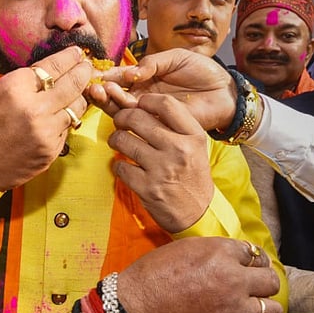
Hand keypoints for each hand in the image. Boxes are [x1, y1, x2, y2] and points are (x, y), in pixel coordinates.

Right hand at [0, 46, 91, 190]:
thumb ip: (27, 81)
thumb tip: (56, 68)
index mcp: (16, 87)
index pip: (55, 65)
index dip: (71, 56)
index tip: (78, 53)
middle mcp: (34, 108)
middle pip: (73, 83)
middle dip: (84, 71)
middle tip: (87, 66)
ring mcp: (46, 131)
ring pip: (77, 107)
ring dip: (79, 97)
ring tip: (78, 90)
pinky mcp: (51, 150)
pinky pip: (68, 129)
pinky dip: (66, 121)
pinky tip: (60, 117)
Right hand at [88, 48, 236, 130]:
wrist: (224, 90)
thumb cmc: (203, 70)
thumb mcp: (176, 57)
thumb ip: (153, 63)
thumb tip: (131, 73)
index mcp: (145, 77)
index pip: (120, 78)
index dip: (107, 76)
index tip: (95, 74)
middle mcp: (144, 95)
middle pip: (116, 96)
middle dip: (104, 91)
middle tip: (95, 87)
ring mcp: (151, 111)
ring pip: (123, 110)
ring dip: (111, 102)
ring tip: (104, 93)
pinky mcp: (161, 125)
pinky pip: (141, 123)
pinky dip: (128, 115)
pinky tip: (123, 105)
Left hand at [108, 94, 215, 232]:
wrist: (197, 212)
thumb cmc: (192, 174)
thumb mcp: (195, 145)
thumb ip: (175, 125)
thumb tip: (141, 106)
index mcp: (193, 135)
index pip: (166, 104)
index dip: (146, 101)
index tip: (138, 105)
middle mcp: (179, 149)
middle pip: (137, 118)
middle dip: (122, 117)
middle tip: (120, 122)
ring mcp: (162, 169)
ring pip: (123, 140)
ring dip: (115, 140)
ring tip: (118, 142)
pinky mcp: (147, 188)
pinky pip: (120, 167)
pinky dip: (118, 166)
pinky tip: (125, 166)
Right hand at [118, 237, 281, 312]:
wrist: (135, 309)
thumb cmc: (152, 277)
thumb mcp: (184, 250)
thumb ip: (214, 252)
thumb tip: (231, 257)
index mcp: (220, 253)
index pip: (255, 253)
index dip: (253, 260)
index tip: (250, 265)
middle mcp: (232, 280)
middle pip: (270, 280)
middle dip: (264, 283)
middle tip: (256, 287)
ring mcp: (232, 310)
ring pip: (272, 311)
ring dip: (266, 310)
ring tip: (256, 310)